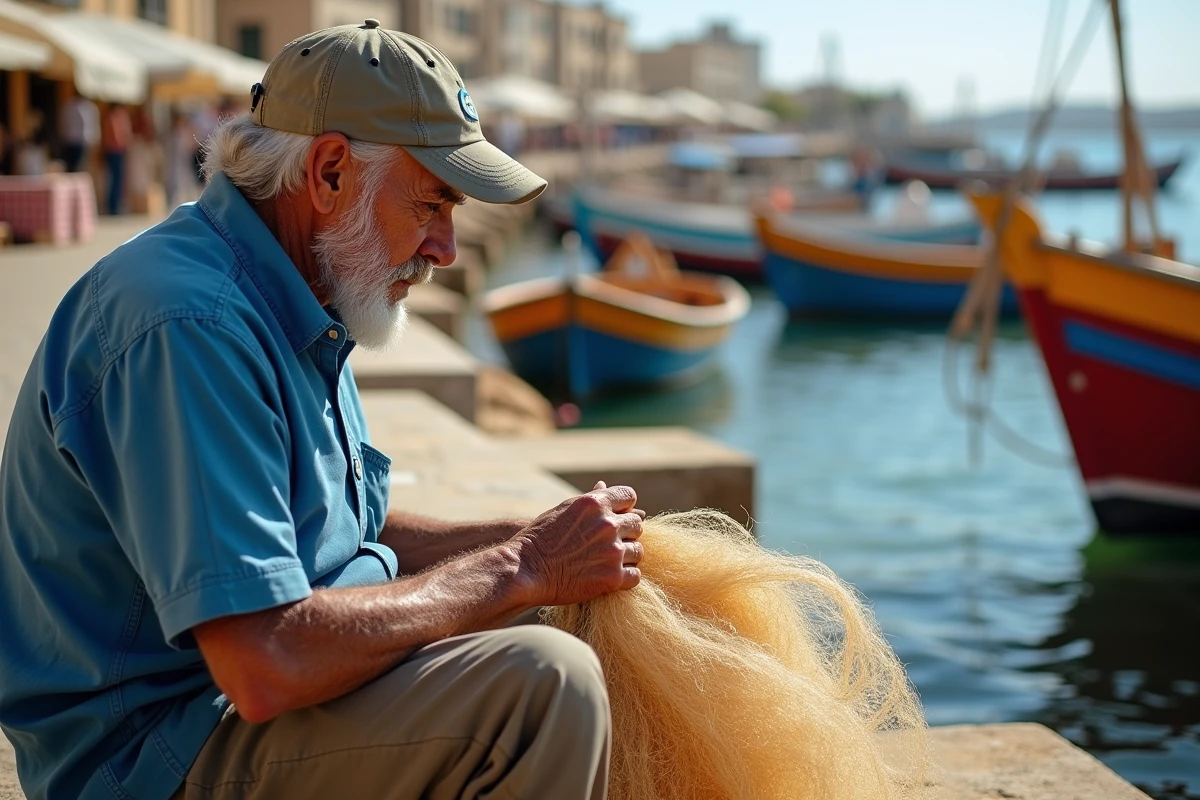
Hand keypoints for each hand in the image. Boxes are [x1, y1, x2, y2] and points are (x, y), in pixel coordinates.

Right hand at [509, 482, 643, 605]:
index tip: (618, 517)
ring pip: (638, 551)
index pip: (629, 497)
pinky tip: (612, 576)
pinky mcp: (613, 578)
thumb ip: (589, 500)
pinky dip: (626, 577)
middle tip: (611, 543)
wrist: (525, 570)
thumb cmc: (540, 538)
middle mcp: (607, 525)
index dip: (625, 507)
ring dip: (627, 556)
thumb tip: (604, 486)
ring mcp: (612, 551)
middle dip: (626, 533)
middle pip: (636, 525)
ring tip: (609, 561)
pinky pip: (635, 575)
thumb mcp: (563, 510)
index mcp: (595, 503)